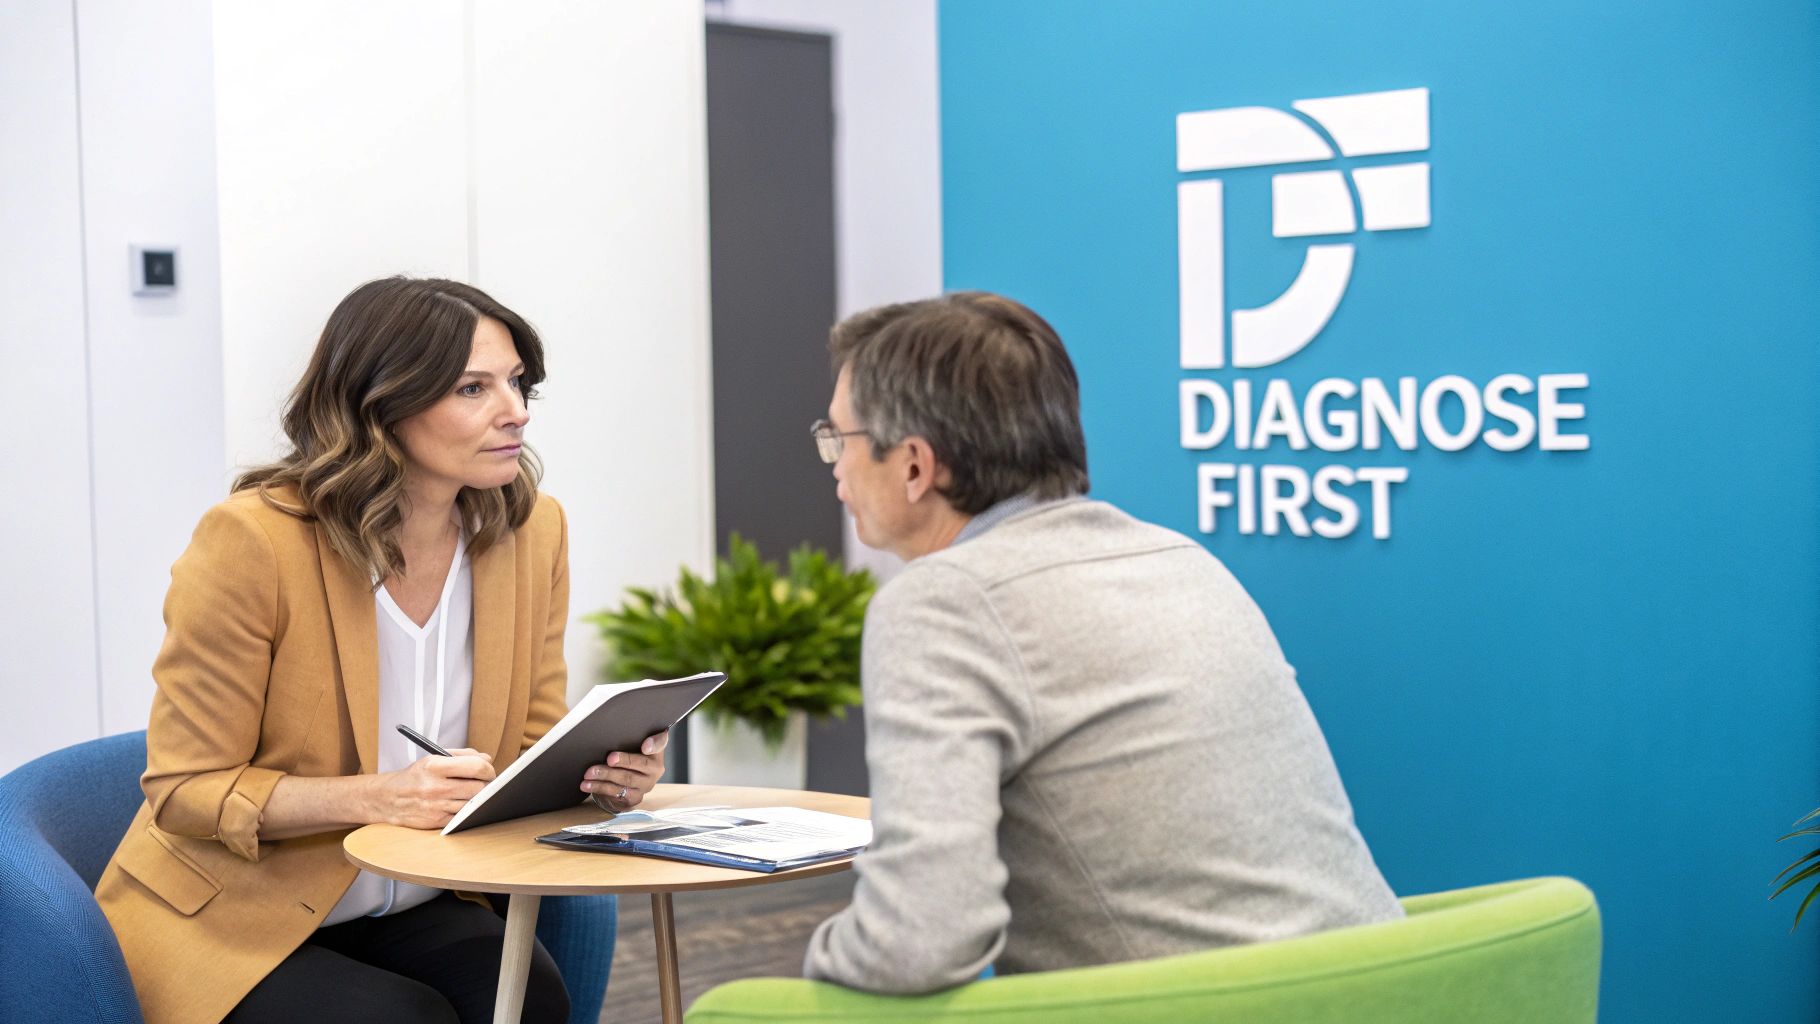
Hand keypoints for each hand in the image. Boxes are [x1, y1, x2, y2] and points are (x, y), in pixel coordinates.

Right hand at [371, 749, 494, 828]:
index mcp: (435, 766)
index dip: (488, 769)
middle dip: (486, 786)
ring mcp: (436, 806)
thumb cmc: (414, 777)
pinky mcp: (436, 822)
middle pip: (479, 788)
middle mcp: (435, 787)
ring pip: (473, 804)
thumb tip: (487, 759)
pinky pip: (462, 817)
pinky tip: (461, 804)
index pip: (477, 767)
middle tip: (484, 784)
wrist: (387, 799)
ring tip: (471, 793)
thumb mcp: (433, 758)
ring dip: (477, 799)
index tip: (488, 771)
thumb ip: (463, 755)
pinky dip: (466, 811)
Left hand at [580, 730, 668, 811]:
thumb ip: (628, 738)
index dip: (654, 744)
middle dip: (624, 760)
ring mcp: (646, 785)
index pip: (661, 742)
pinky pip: (616, 792)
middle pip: (642, 763)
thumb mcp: (631, 746)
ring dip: (605, 775)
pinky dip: (599, 787)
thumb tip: (607, 731)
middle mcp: (655, 768)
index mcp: (656, 750)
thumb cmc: (628, 759)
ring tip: (589, 773)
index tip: (646, 746)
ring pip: (626, 779)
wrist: (628, 785)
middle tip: (609, 758)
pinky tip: (588, 785)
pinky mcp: (635, 797)